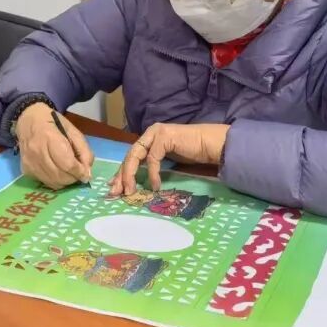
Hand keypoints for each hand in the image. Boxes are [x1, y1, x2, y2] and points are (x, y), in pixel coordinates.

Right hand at [14, 103, 94, 189]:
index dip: (79, 172)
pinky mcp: (25, 169)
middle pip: (60, 176)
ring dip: (65, 181)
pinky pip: (45, 182)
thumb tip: (87, 172)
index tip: (86, 175)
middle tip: (78, 173)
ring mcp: (29, 162)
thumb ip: (83, 150)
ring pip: (53, 182)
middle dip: (73, 178)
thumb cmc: (53, 123)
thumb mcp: (73, 131)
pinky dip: (55, 181)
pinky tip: (57, 172)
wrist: (28, 119)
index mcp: (50, 137)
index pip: (67, 164)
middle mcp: (37, 151)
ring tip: (69, 173)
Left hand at [109, 123, 229, 195]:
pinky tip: (155, 185)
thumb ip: (151, 166)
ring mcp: (156, 133)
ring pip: (135, 155)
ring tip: (131, 191)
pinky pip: (152, 158)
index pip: (130, 156)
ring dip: (131, 175)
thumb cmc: (192, 153)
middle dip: (122, 176)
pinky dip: (152, 173)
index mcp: (149, 138)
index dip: (121, 173)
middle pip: (129, 156)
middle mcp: (150, 134)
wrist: (211, 145)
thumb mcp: (167, 161)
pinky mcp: (164, 137)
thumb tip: (136, 181)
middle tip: (117, 192)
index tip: (115, 188)